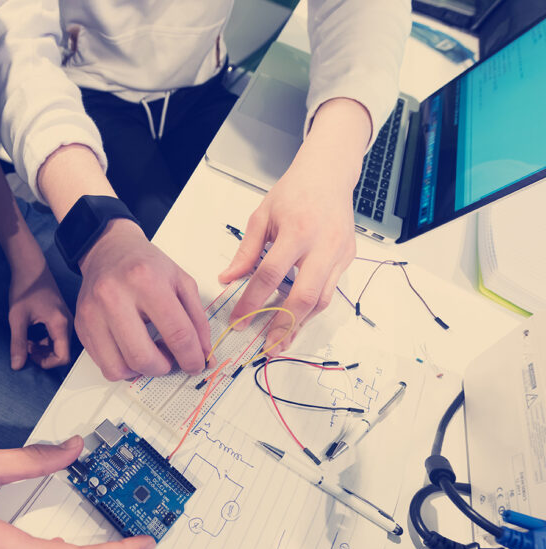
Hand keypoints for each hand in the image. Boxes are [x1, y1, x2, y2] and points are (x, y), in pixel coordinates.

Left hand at [8, 250, 72, 369]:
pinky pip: (58, 337)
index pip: (63, 357)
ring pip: (60, 345)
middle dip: (43, 356)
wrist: (31, 267)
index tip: (29, 356)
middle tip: (25, 347)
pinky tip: (31, 335)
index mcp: (61, 324)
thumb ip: (18, 343)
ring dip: (43, 349)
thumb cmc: (25, 288)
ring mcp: (66, 320)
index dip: (46, 363)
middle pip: (62, 352)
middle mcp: (68, 323)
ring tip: (26, 341)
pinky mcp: (62, 317)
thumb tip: (17, 366)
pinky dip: (45, 341)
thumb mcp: (17, 318)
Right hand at [76, 219, 210, 380]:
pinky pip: (104, 366)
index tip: (196, 364)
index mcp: (145, 281)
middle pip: (143, 357)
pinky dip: (123, 367)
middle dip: (164, 368)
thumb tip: (204, 355)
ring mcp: (93, 313)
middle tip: (171, 359)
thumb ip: (197, 320)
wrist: (108, 249)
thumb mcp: (181, 282)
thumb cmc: (145, 265)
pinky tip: (132, 351)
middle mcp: (114, 296)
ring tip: (151, 354)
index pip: (176, 333)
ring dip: (142, 371)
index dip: (192, 357)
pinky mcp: (82, 326)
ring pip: (120, 368)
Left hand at [219, 99, 370, 352]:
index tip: (238, 321)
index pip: (270, 275)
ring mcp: (340, 254)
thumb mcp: (262, 216)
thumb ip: (246, 252)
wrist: (329, 175)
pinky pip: (330, 292)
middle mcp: (322, 245)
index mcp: (296, 231)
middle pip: (304, 296)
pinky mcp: (348, 259)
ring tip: (281, 341)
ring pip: (322, 300)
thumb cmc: (292, 194)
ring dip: (300, 324)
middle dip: (284, 325)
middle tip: (267, 347)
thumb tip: (226, 279)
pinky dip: (311, 310)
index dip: (252, 302)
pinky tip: (296, 320)